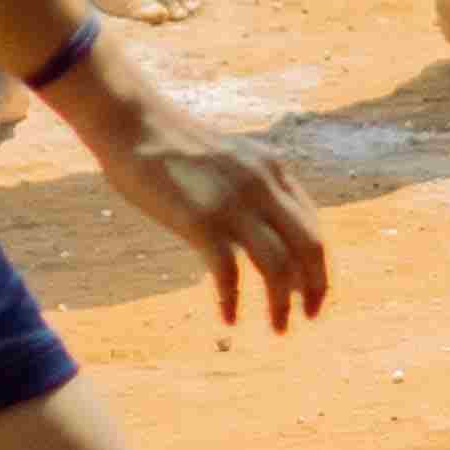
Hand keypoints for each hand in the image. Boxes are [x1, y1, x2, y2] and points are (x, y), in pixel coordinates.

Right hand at [53, 43, 330, 329]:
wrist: (132, 122)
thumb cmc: (169, 144)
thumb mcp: (227, 159)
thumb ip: (249, 186)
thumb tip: (258, 227)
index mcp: (274, 169)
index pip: (313, 226)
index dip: (317, 265)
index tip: (310, 291)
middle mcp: (264, 185)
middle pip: (310, 247)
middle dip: (315, 288)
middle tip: (309, 316)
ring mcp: (235, 203)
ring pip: (278, 267)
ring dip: (282, 303)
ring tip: (278, 327)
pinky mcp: (202, 220)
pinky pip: (230, 274)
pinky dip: (233, 301)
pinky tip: (229, 318)